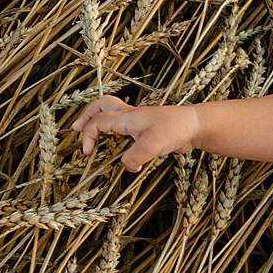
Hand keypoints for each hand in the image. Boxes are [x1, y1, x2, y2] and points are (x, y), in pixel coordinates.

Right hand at [73, 95, 201, 170]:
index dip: (88, 136)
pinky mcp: (148, 129)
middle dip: (86, 116)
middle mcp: (130, 116)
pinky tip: (123, 150)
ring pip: (113, 113)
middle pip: (101, 106)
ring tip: (93, 135)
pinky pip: (127, 127)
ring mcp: (139, 121)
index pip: (97, 122)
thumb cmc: (176, 130)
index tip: (88, 153)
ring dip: (100, 121)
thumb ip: (135, 157)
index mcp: (126, 117)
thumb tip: (126, 166)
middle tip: (76, 128)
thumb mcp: (153, 146)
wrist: (196, 126)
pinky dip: (119, 134)